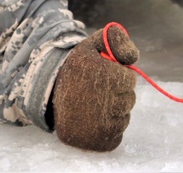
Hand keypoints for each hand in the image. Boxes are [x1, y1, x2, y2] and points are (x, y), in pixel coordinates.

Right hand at [50, 25, 138, 151]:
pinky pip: (118, 134)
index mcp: (99, 74)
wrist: (49, 95)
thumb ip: (117, 39)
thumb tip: (134, 58)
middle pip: (129, 99)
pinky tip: (94, 120)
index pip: (129, 79)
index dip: (120, 76)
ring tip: (93, 105)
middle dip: (119, 94)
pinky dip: (110, 128)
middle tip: (98, 91)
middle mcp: (99, 101)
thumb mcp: (93, 45)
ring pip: (124, 118)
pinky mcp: (96, 142)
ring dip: (115, 111)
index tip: (104, 76)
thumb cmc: (77, 69)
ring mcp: (98, 125)